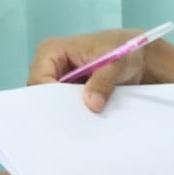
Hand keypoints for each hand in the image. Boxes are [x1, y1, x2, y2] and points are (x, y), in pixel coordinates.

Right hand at [27, 29, 148, 111]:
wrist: (134, 57)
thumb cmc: (122, 50)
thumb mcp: (117, 63)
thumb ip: (103, 82)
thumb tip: (92, 105)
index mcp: (50, 51)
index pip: (39, 80)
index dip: (50, 98)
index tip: (68, 113)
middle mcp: (47, 67)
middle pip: (42, 95)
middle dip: (57, 109)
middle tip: (75, 123)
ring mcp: (56, 81)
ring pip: (53, 105)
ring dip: (68, 114)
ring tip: (83, 124)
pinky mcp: (67, 94)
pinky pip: (64, 109)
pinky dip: (75, 115)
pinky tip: (86, 123)